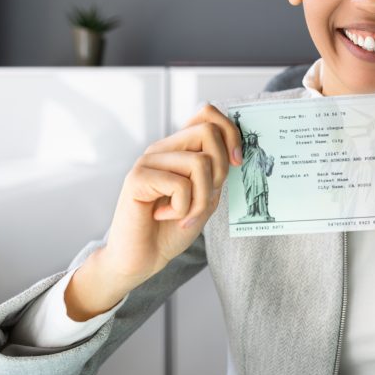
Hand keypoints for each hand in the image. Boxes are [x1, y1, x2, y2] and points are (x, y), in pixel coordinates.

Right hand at [65, 104, 241, 319]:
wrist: (141, 259)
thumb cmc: (171, 230)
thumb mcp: (205, 198)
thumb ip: (216, 173)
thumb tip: (234, 153)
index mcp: (179, 149)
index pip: (207, 114)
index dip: (230, 132)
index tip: (236, 163)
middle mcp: (163, 149)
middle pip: (208, 132)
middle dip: (220, 170)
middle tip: (206, 198)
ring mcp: (148, 161)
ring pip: (200, 162)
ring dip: (201, 198)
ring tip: (184, 214)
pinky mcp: (137, 178)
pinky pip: (181, 184)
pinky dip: (181, 209)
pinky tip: (163, 216)